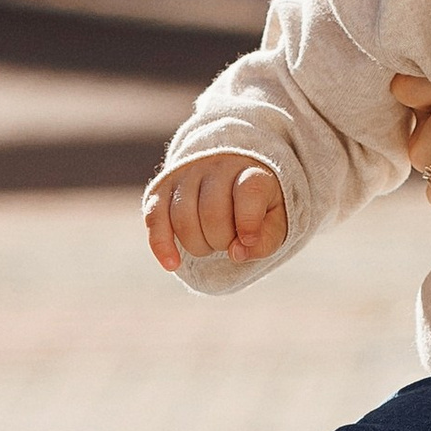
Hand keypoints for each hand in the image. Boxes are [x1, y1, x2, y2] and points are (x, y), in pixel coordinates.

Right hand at [145, 151, 286, 271]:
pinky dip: (161, 244)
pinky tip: (172, 263)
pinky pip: (155, 217)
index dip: (248, 221)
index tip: (247, 241)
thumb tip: (236, 254)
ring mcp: (186, 175)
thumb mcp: (276, 222)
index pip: (248, 191)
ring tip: (210, 245)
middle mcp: (216, 167)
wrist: (230, 176)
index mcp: (251, 171)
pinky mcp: (161, 188)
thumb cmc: (258, 207)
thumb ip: (265, 240)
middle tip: (229, 242)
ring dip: (198, 245)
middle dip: (222, 241)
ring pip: (183, 218)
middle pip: (212, 212)